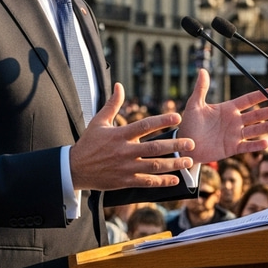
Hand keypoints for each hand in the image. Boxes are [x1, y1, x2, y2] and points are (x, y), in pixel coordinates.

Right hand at [70, 83, 195, 191]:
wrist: (75, 168)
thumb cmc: (88, 142)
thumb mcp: (99, 121)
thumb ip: (112, 104)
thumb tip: (119, 85)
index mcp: (120, 135)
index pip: (144, 125)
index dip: (162, 120)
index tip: (177, 117)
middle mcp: (125, 151)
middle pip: (154, 148)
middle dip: (175, 145)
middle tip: (191, 143)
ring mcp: (126, 168)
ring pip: (154, 166)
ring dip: (174, 164)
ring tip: (189, 161)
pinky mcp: (125, 181)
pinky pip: (147, 182)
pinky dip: (162, 181)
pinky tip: (175, 179)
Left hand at [177, 69, 267, 163]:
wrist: (186, 144)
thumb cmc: (189, 124)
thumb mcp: (194, 105)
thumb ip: (201, 89)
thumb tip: (202, 70)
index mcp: (227, 109)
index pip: (247, 100)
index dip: (260, 96)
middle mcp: (234, 121)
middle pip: (256, 115)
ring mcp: (234, 135)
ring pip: (254, 130)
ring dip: (267, 127)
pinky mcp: (231, 148)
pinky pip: (246, 147)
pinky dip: (256, 145)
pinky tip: (266, 142)